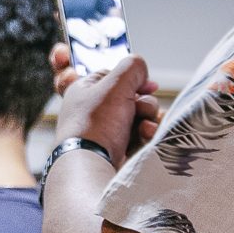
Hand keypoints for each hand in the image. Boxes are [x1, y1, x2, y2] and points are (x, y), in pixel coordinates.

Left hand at [51, 47, 160, 164]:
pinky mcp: (116, 149)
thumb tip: (142, 71)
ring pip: (140, 115)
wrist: (90, 166)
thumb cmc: (96, 123)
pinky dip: (146, 134)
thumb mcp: (116, 82)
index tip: (147, 84)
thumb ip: (134, 66)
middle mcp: (94, 110)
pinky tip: (145, 136)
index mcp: (85, 90)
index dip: (133, 78)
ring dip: (148, 118)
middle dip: (144, 102)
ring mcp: (105, 131)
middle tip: (140, 109)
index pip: (115, 75)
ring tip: (143, 127)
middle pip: (133, 96)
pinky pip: (139, 135)